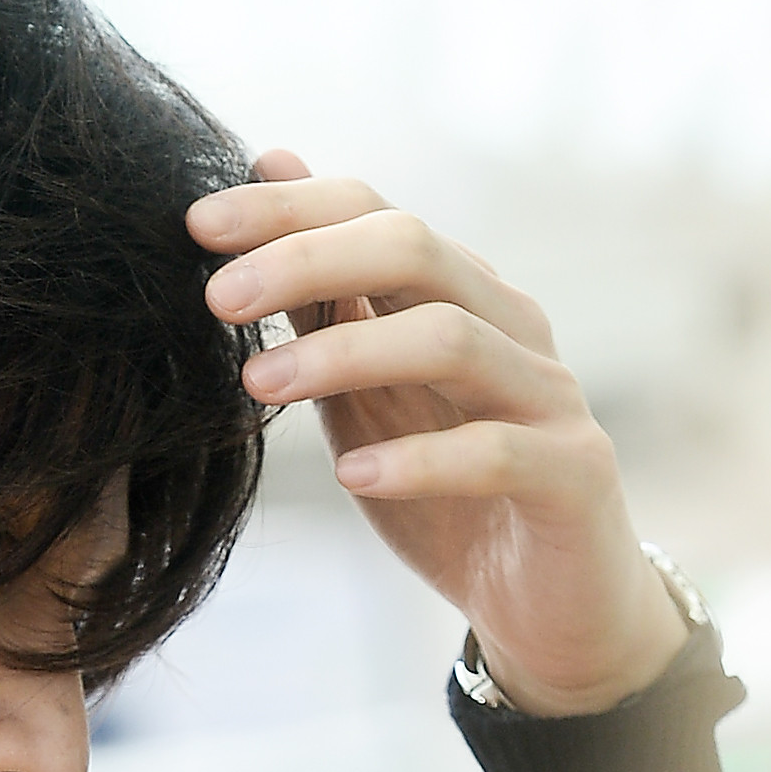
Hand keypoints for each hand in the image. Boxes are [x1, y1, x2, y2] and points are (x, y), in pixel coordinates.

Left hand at [186, 150, 687, 717]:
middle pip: (416, 250)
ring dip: (346, 354)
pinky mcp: (574, 474)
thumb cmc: (452, 495)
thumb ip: (324, 302)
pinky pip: (497, 451)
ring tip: (259, 386)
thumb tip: (268, 165)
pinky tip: (352, 476)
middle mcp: (510, 325)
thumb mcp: (367, 398)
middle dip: (306, 261)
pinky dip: (420, 459)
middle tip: (216, 298)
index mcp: (460, 295)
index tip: (196, 225)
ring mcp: (549, 396)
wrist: (551, 606)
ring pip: (453, 338)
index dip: (289, 210)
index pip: (375, 215)